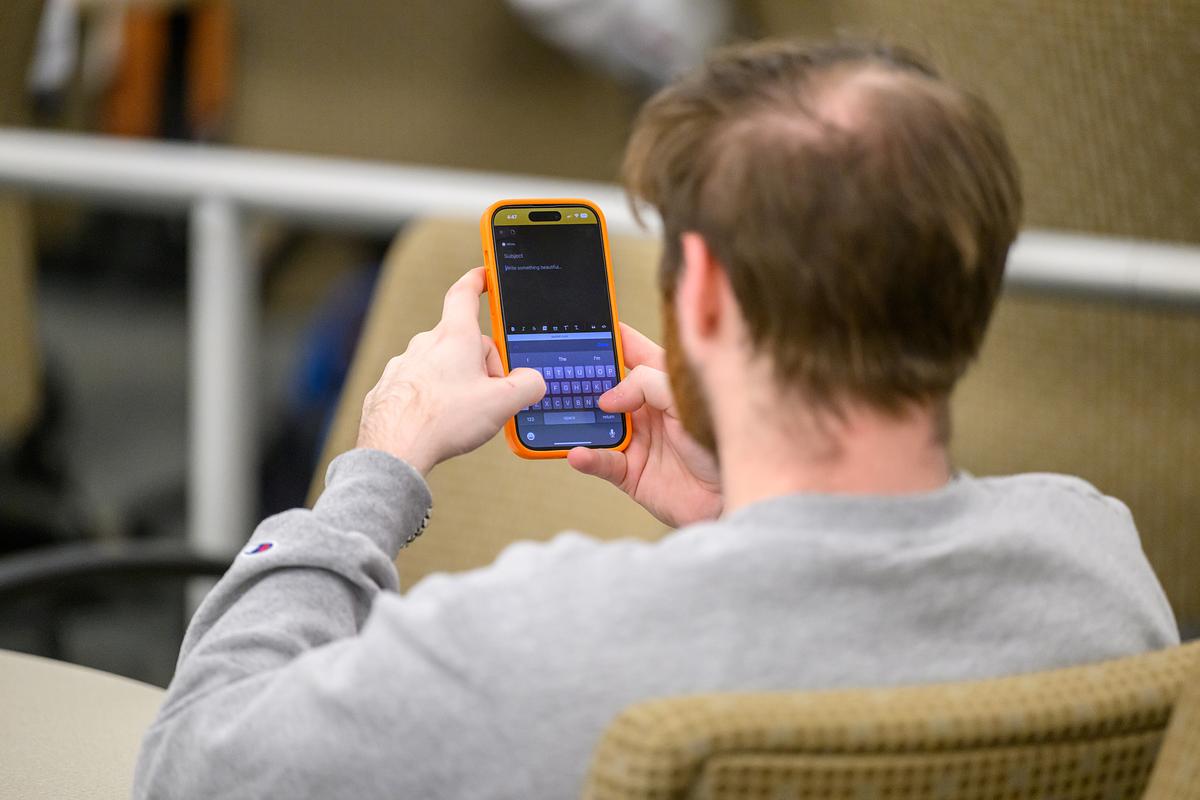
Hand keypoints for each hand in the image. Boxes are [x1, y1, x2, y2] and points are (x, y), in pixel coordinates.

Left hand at [356, 267, 544, 474]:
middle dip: (481, 363)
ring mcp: (404, 365)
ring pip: (440, 364)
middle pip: (462, 341)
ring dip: (456, 381)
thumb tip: (533, 381)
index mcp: (455, 337)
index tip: (484, 275)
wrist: (394, 449)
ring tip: (462, 414)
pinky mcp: (390, 387)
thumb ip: (528, 385)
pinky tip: (438, 421)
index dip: (478, 280)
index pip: (465, 293)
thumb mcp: (502, 403)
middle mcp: (426, 344)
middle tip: (490, 395)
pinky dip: (432, 397)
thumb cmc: (444, 420)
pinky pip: (420, 385)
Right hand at [567, 323, 721, 526]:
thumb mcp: (686, 397)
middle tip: (559, 371)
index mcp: (664, 383)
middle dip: (583, 379)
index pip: (632, 352)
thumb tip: (608, 397)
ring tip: (561, 410)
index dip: (611, 339)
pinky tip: (578, 452)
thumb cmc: (722, 441)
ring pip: (596, 424)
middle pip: (605, 387)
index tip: (587, 325)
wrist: (733, 494)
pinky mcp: (631, 473)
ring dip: (578, 419)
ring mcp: (638, 440)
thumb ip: (647, 384)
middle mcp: (647, 409)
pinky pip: (600, 461)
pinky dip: (587, 457)